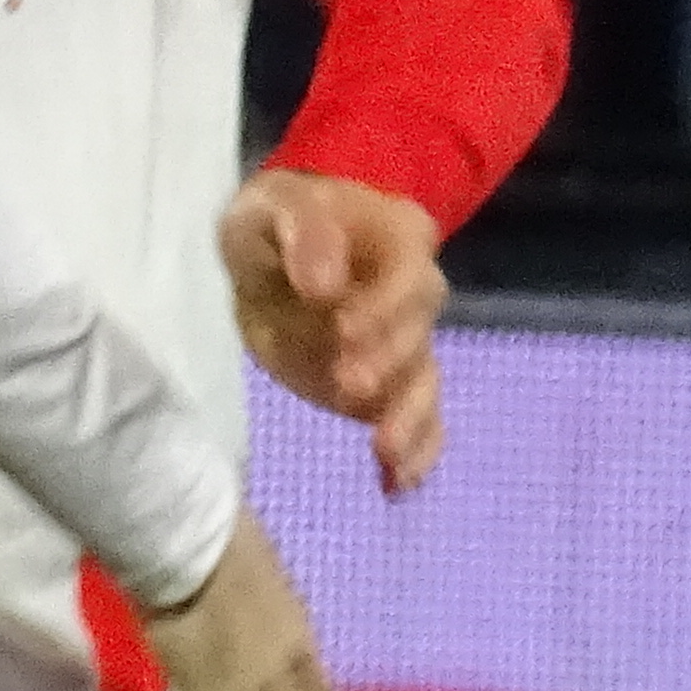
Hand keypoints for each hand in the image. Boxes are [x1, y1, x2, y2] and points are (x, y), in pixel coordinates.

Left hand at [222, 166, 446, 494]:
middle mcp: (415, 292)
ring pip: (424, 383)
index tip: (343, 328)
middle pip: (419, 331)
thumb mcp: (272, 206)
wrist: (267, 254)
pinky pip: (418, 419)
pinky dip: (416, 450)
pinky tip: (397, 484)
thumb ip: (302, 230)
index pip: (410, 272)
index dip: (385, 304)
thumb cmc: (273, 219)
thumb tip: (326, 285)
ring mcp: (403, 344)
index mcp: (400, 236)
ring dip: (408, 418)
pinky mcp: (388, 387)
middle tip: (348, 384)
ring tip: (384, 453)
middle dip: (389, 362)